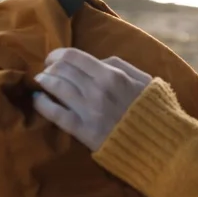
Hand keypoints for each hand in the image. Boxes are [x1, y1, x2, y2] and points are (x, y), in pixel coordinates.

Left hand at [32, 48, 152, 151]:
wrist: (160, 142)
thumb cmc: (154, 109)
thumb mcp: (144, 79)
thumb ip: (121, 66)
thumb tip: (97, 61)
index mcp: (112, 74)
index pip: (73, 56)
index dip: (58, 54)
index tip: (54, 58)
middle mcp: (97, 89)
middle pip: (61, 70)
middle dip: (50, 67)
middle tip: (47, 70)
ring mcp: (89, 110)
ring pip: (56, 87)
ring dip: (44, 81)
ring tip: (41, 81)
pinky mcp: (84, 131)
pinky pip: (55, 114)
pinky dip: (42, 104)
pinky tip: (37, 100)